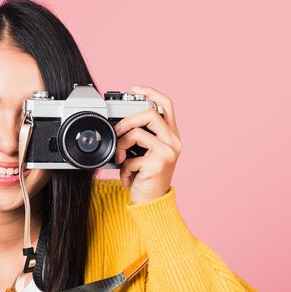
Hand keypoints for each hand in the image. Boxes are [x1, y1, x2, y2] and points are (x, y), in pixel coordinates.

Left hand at [114, 86, 181, 203]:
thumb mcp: (146, 152)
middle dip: (127, 120)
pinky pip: (130, 158)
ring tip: (119, 160)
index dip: (152, 92)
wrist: (152, 203)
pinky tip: (127, 178)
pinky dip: (123, 169)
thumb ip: (141, 135)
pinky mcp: (158, 165)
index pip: (167, 104)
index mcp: (171, 135)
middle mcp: (173, 141)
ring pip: (136, 133)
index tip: (135, 88)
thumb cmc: (146, 176)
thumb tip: (119, 122)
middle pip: (150, 113)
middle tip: (117, 132)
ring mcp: (167, 153)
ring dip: (120, 146)